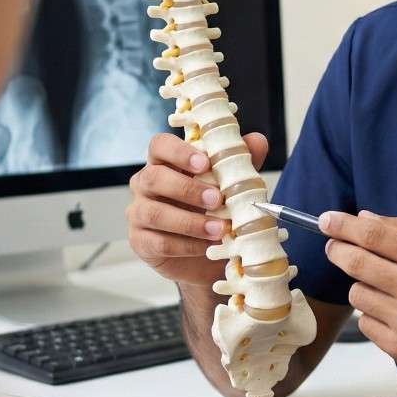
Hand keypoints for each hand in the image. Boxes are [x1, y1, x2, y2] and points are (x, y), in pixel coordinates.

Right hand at [127, 132, 267, 285]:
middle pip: (153, 178)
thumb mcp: (231, 186)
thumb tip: (257, 140)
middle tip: (217, 199)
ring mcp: (139, 213)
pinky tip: (206, 246)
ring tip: (219, 229)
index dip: (178, 151)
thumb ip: (240, 163)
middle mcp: (146, 184)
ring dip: (190, 222)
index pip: (159, 145)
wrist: (207, 255)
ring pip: (154, 213)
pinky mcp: (141, 242)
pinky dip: (186, 245)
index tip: (204, 162)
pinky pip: (158, 242)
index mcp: (165, 162)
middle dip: (187, 189)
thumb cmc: (214, 210)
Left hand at [321, 210, 396, 388]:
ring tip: (386, 290)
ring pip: (357, 294)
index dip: (344, 226)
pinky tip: (396, 315)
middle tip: (334, 247)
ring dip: (363, 286)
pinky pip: (365, 322)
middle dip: (338, 250)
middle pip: (356, 262)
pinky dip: (373, 315)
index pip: (374, 236)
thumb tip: (365, 218)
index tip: (327, 220)